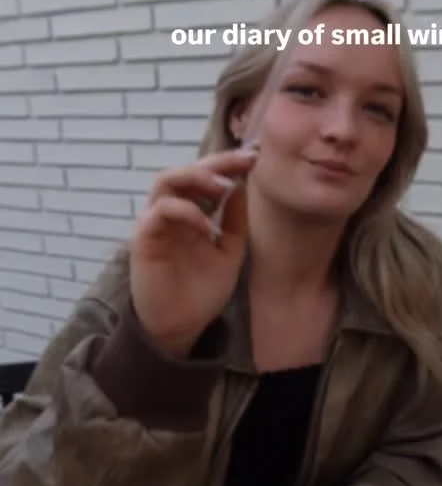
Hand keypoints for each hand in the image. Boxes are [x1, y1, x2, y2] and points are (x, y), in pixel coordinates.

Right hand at [130, 148, 257, 356]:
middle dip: (215, 162)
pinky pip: (161, 211)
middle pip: (184, 170)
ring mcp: (155, 223)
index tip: (254, 158)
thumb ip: (235, 221)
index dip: (227, 163)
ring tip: (224, 187)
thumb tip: (242, 186)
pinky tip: (208, 226)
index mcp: (190, 212)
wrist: (181, 327)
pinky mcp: (144, 238)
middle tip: (243, 161)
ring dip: (196, 178)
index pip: (204, 177)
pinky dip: (186, 211)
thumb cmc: (201, 292)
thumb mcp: (229, 252)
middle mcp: (170, 212)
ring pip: (166, 180)